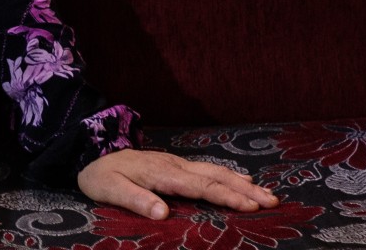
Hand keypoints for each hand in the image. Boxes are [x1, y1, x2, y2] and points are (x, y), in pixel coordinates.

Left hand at [77, 148, 278, 218]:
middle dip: (246, 190)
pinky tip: (242, 181)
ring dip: (242, 183)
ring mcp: (177, 164)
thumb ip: (136, 200)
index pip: (201, 186)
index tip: (250, 206)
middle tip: (273, 202)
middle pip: (216, 177)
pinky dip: (229, 175)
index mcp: (163, 174)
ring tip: (268, 194)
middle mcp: (175, 166)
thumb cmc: (101, 175)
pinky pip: (208, 170)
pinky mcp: (175, 165)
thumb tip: (164, 213)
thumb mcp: (111, 190)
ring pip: (215, 171)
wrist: (92, 152)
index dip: (227, 196)